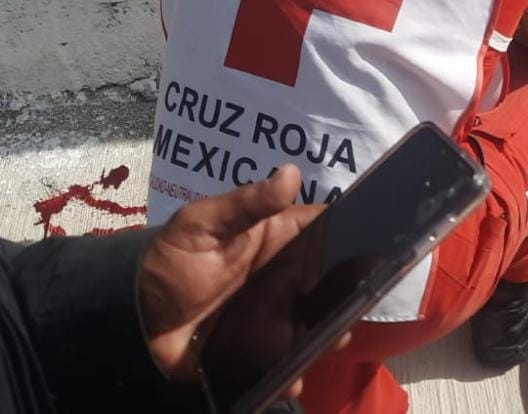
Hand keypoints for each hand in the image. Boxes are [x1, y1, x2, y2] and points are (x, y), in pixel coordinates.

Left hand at [137, 165, 344, 394]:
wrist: (133, 319)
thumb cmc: (170, 261)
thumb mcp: (201, 224)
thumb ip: (246, 203)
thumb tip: (292, 173)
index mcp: (279, 237)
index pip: (325, 229)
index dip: (351, 233)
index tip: (372, 246)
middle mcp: (286, 275)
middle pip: (331, 280)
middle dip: (349, 293)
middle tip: (355, 306)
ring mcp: (278, 314)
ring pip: (317, 322)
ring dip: (330, 333)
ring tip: (333, 342)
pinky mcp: (264, 349)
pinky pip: (289, 358)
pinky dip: (295, 370)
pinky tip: (295, 377)